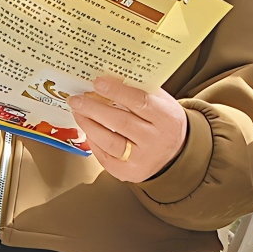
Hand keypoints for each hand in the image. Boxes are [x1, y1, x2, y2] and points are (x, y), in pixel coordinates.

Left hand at [67, 76, 190, 183]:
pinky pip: (105, 156)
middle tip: (77, 99)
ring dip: (89, 125)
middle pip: (121, 122)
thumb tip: (107, 78)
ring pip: (109, 141)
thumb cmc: (163, 122)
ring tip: (78, 112)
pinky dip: (93, 141)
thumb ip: (139, 90)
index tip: (97, 82)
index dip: (116, 91)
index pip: (139, 102)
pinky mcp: (128, 173)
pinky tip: (88, 129)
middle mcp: (155, 141)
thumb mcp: (160, 102)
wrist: (175, 153)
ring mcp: (142, 159)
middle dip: (94, 109)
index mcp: (166, 118)